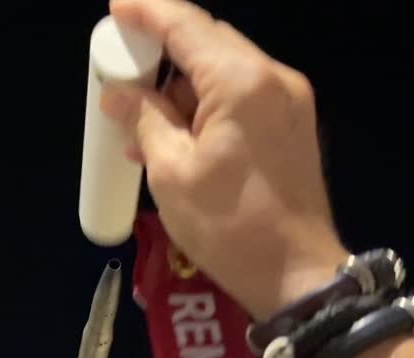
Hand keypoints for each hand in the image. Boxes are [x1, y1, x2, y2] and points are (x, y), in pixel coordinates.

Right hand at [101, 0, 347, 319]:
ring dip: (181, 84)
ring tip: (140, 115)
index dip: (147, 10)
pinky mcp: (292, 125)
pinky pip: (241, 95)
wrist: (298, 275)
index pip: (186, 25)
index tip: (116, 6)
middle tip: (121, 64)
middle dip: (162, 47)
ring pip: (224, 69)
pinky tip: (174, 132)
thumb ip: (144, 120)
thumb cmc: (228, 226)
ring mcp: (288, 101)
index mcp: (242, 82)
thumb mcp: (171, 172)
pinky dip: (205, 104)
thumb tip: (120, 94)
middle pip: (208, 42)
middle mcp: (273, 78)